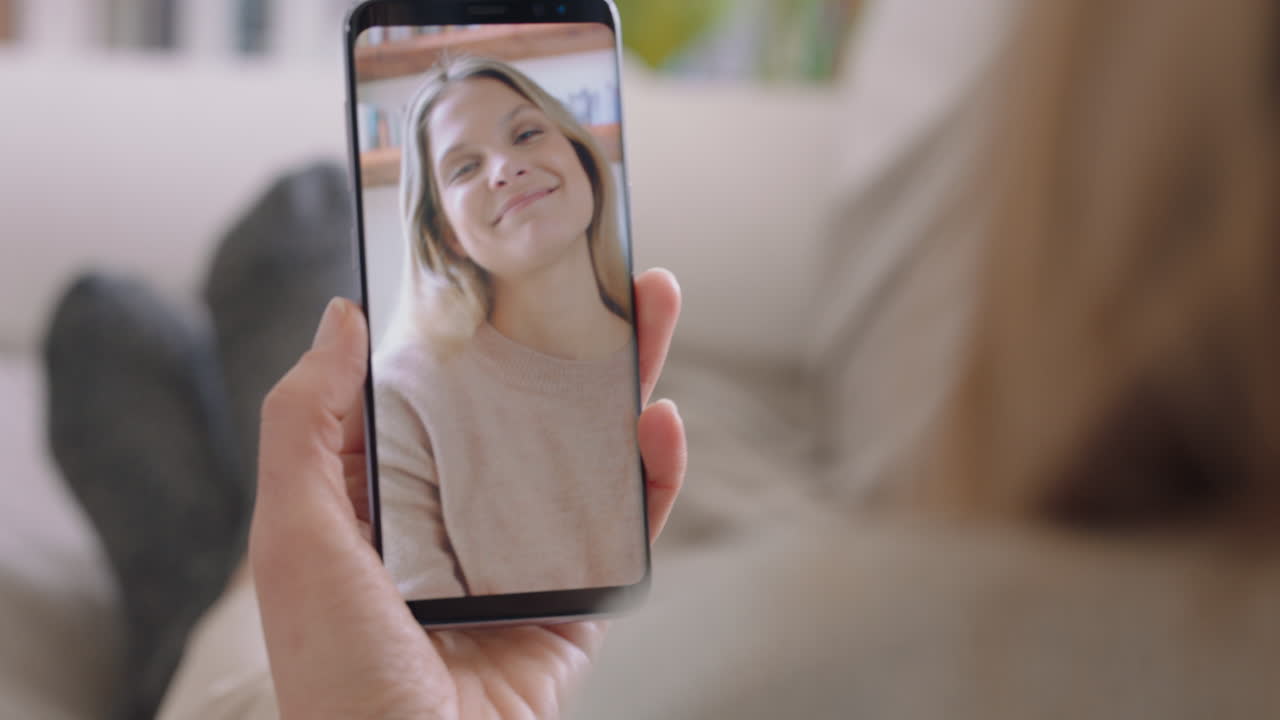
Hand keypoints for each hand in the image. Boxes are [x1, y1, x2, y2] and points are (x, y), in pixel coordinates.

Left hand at [250, 269, 684, 719]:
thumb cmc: (338, 675)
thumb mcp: (295, 538)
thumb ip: (306, 424)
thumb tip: (342, 319)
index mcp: (381, 497)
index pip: (430, 388)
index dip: (468, 324)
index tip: (502, 264)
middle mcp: (454, 517)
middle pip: (521, 406)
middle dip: (565, 335)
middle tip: (603, 268)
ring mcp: (521, 555)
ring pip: (583, 451)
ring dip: (623, 381)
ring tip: (653, 308)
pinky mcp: (574, 598)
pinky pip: (623, 527)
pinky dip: (652, 476)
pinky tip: (662, 422)